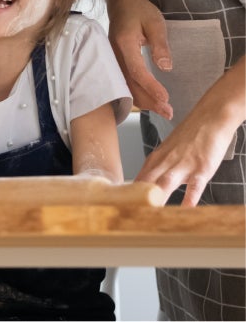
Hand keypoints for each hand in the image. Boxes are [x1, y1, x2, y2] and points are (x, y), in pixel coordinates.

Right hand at [107, 0, 173, 118]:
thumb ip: (160, 45)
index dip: (151, 87)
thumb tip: (166, 68)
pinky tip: (148, 99)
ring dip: (142, 100)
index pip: (137, 70)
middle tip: (168, 112)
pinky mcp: (113, 61)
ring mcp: (111, 58)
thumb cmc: (139, 10)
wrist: (121, 1)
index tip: (166, 99)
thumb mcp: (155, 22)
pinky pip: (122, 81)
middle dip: (148, 100)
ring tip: (162, 109)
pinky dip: (135, 93)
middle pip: (128, 83)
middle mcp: (113, 53)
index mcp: (124, 43)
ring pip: (124, 85)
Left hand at [135, 65, 243, 205]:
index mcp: (156, 158)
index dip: (130, 194)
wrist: (209, 118)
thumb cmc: (189, 136)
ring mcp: (183, 165)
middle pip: (148, 181)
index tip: (121, 206)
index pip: (138, 178)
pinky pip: (195, 185)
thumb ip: (158, 168)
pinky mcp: (201, 168)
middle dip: (138, 198)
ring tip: (149, 213)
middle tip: (129, 213)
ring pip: (166, 182)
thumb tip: (145, 185)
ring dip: (157, 197)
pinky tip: (185, 208)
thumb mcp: (169, 151)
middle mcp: (166, 162)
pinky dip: (190, 197)